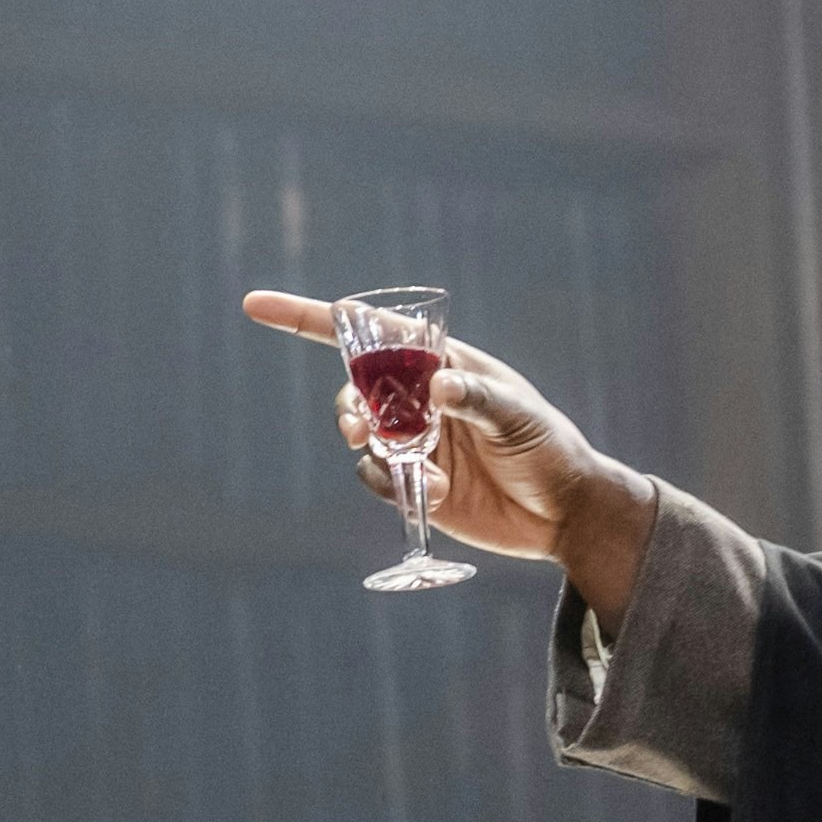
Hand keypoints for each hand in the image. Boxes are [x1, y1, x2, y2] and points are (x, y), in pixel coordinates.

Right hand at [240, 292, 662, 614]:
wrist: (565, 516)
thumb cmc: (552, 451)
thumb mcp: (520, 419)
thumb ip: (478, 399)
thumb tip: (438, 386)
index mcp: (443, 362)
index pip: (369, 331)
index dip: (309, 317)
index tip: (256, 306)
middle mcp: (420, 396)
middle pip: (353, 386)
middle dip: (346, 405)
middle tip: (358, 428)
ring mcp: (414, 439)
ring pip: (359, 434)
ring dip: (372, 449)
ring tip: (415, 467)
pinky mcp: (413, 481)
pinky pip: (374, 476)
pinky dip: (390, 483)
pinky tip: (431, 493)